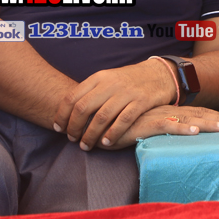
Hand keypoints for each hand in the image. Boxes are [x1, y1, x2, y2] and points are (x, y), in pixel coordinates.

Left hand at [54, 58, 179, 150]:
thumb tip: (68, 111)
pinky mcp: (142, 101)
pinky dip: (112, 133)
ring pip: (101, 117)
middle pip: (83, 108)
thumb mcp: (108, 79)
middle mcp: (111, 84)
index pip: (72, 97)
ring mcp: (127, 92)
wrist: (160, 73)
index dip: (62, 115)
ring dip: (91, 134)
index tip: (58, 128)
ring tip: (86, 145)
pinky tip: (106, 142)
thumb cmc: (130, 81)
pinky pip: (124, 120)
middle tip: (72, 139)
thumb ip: (90, 92)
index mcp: (99, 78)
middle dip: (74, 127)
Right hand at [99, 105, 218, 149]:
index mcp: (173, 112)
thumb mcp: (151, 128)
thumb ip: (166, 130)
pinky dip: (181, 128)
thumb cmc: (127, 125)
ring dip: (208, 123)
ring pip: (189, 119)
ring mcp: (159, 116)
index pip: (200, 114)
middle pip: (201, 115)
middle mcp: (170, 111)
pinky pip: (167, 125)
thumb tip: (182, 140)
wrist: (101, 118)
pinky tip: (193, 131)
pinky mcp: (147, 123)